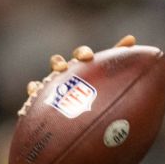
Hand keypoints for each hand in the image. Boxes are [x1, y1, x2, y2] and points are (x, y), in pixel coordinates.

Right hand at [17, 35, 135, 115]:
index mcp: (84, 70)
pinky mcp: (41, 104)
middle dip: (58, 63)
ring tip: (46, 85)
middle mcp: (66, 77)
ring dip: (42, 83)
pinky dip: (33, 92)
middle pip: (58, 64)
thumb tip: (131, 38)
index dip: (82, 53)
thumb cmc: (99, 98)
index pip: (81, 56)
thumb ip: (119, 60)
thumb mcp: (109, 79)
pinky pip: (33, 97)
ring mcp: (52, 90)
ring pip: (43, 81)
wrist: (84, 126)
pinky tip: (34, 93)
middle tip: (62, 67)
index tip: (87, 57)